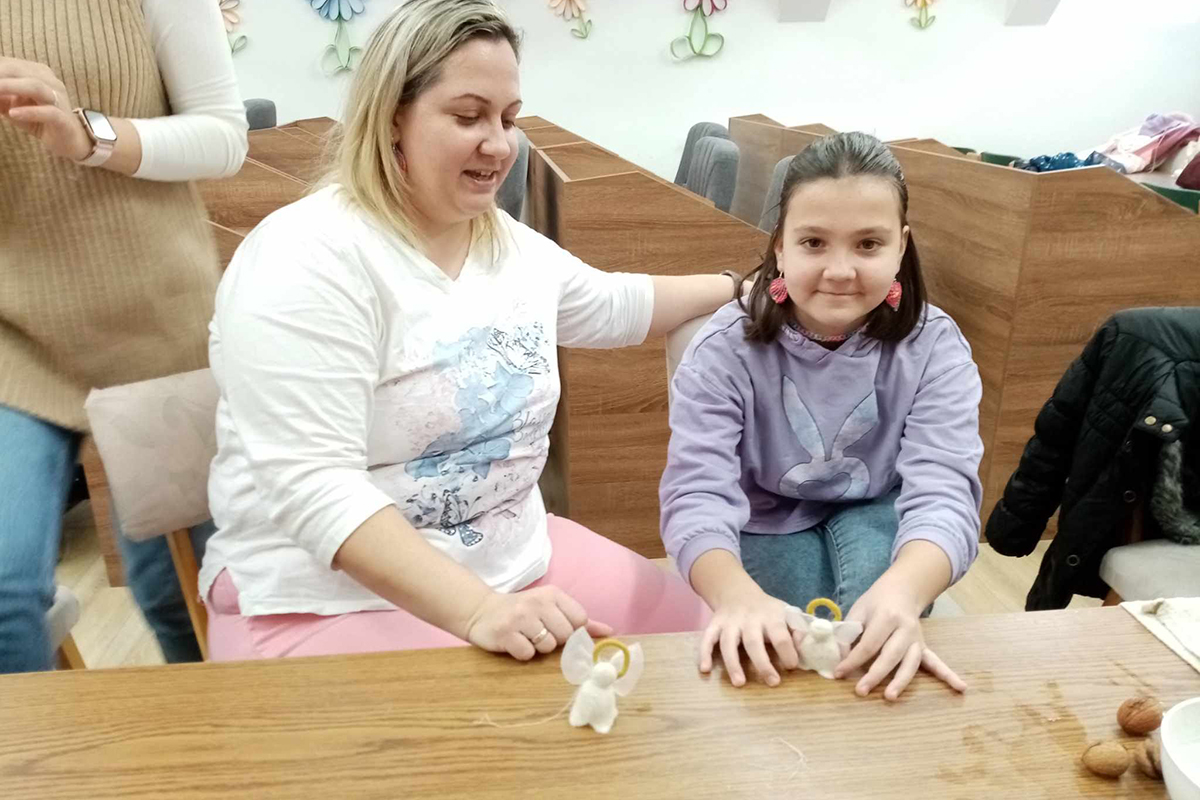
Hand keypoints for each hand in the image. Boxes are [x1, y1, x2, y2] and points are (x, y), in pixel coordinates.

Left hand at [0, 57, 92, 160]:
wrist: (69, 140)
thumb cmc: (38, 119)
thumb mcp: (11, 105)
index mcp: (38, 73)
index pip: (10, 65)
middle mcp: (50, 82)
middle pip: (21, 71)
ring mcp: (59, 100)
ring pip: (35, 86)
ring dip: (11, 87)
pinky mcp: (63, 119)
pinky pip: (48, 112)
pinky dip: (29, 112)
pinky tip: (13, 114)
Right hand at [464, 586, 611, 660]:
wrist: (481, 611)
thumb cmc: (522, 612)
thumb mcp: (551, 608)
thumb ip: (579, 620)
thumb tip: (610, 631)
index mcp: (552, 594)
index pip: (580, 619)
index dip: (572, 630)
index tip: (558, 628)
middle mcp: (537, 603)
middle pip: (566, 635)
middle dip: (555, 640)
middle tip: (538, 633)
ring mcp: (520, 618)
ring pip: (548, 646)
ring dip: (538, 648)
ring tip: (525, 637)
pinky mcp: (505, 633)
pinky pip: (527, 654)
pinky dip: (522, 653)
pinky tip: (514, 643)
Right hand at [698, 585, 798, 686]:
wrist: (737, 591)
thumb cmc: (767, 610)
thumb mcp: (786, 612)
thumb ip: (798, 629)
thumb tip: (806, 647)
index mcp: (770, 616)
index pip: (780, 634)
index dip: (787, 651)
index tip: (792, 666)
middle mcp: (748, 619)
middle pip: (753, 642)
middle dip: (762, 663)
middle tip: (772, 682)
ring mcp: (729, 622)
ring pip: (728, 643)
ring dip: (732, 663)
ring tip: (739, 683)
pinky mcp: (714, 625)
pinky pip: (706, 639)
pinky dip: (704, 653)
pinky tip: (705, 670)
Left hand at [834, 578, 965, 700]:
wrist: (902, 590)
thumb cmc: (876, 602)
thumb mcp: (859, 610)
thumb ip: (850, 632)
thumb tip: (840, 656)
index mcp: (887, 616)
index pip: (869, 643)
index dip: (853, 659)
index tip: (839, 673)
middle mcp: (905, 629)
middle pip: (890, 656)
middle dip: (875, 675)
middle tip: (860, 691)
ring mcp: (917, 639)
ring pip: (910, 663)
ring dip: (901, 681)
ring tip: (890, 697)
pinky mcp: (923, 646)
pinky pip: (936, 662)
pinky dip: (948, 675)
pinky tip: (961, 688)